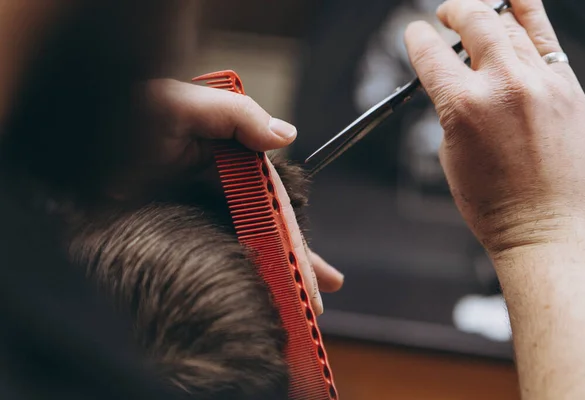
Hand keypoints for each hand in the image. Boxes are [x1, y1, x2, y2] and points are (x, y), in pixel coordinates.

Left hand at [112, 79, 342, 313]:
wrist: (70, 141)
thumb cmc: (123, 114)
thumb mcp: (182, 105)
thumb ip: (238, 115)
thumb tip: (288, 137)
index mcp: (228, 154)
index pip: (271, 202)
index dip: (294, 237)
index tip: (313, 274)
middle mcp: (217, 182)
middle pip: (265, 227)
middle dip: (295, 263)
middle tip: (318, 301)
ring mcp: (196, 205)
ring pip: (243, 242)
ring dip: (272, 273)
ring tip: (298, 309)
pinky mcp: (177, 222)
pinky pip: (213, 249)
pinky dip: (235, 272)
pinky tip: (252, 293)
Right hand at [404, 0, 584, 257]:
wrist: (549, 228)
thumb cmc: (496, 204)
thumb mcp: (452, 155)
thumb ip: (452, 112)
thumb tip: (458, 84)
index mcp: (463, 107)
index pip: (431, 55)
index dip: (417, 39)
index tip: (415, 34)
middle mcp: (503, 85)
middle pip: (475, 22)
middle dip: (453, 11)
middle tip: (444, 13)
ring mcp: (541, 83)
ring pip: (511, 24)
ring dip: (488, 11)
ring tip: (478, 10)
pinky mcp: (568, 88)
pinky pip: (545, 38)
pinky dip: (529, 13)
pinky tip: (517, 1)